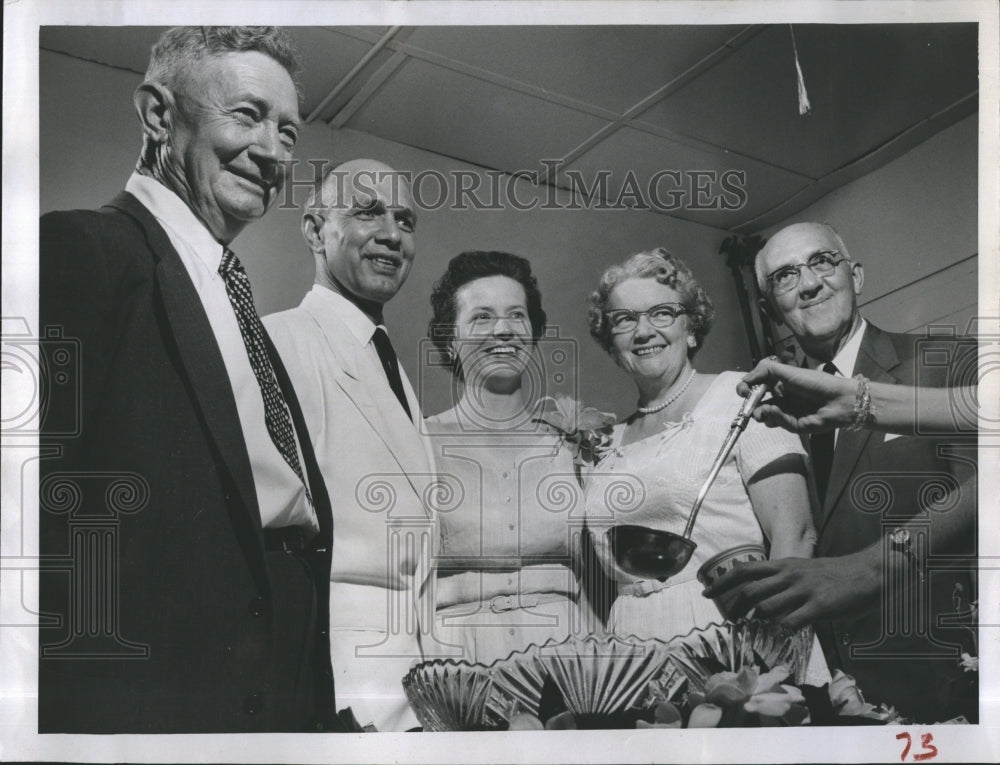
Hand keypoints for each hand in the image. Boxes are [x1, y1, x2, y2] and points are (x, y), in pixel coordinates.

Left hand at [702, 555, 878, 628]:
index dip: (722, 582)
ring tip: (755, 629)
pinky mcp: (819, 606)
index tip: (706, 592)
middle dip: (734, 608)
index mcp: (783, 565)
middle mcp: (789, 576)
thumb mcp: (801, 569)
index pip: (743, 570)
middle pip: (749, 591)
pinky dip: (783, 630)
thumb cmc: (833, 573)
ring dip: (757, 621)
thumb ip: (781, 580)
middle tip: (730, 620)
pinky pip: (792, 622)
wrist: (866, 572)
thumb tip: (759, 595)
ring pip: (767, 608)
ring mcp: (803, 591)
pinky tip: (783, 633)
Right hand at [736, 358, 855, 432]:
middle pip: (759, 403)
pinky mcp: (794, 425)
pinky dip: (776, 418)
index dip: (747, 389)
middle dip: (751, 405)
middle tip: (747, 407)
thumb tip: (744, 380)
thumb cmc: (815, 382)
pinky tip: (777, 412)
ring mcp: (788, 412)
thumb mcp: (787, 372)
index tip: (742, 391)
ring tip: (763, 412)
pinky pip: (779, 423)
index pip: (757, 387)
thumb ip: (764, 371)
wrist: (838, 400)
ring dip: (762, 413)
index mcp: (780, 383)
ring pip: (766, 416)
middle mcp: (782, 398)